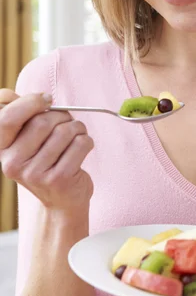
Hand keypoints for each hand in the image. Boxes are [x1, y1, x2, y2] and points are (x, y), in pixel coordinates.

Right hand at [0, 89, 93, 212]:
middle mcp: (13, 164)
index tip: (47, 99)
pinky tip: (82, 149)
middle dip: (62, 116)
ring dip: (78, 128)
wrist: (62, 201)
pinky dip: (87, 141)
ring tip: (77, 136)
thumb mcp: (25, 141)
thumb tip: (6, 94)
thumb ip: (16, 115)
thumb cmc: (46, 162)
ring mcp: (35, 174)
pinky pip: (81, 144)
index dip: (30, 102)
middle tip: (68, 123)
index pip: (7, 118)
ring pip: (65, 131)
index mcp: (2, 150)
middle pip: (42, 121)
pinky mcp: (58, 180)